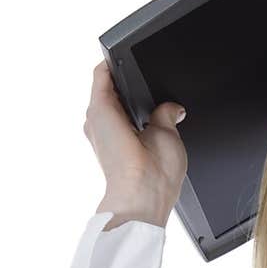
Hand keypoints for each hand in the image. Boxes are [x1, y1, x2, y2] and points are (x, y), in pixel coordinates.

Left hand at [84, 60, 187, 212]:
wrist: (140, 206)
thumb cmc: (146, 175)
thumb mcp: (165, 133)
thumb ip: (167, 113)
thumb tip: (172, 109)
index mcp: (101, 108)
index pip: (103, 72)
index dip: (117, 63)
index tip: (133, 61)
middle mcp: (94, 122)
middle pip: (107, 91)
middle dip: (127, 88)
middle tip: (149, 90)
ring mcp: (98, 139)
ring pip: (111, 111)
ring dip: (128, 109)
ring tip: (150, 116)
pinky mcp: (106, 155)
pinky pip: (115, 130)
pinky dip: (128, 127)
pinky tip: (146, 136)